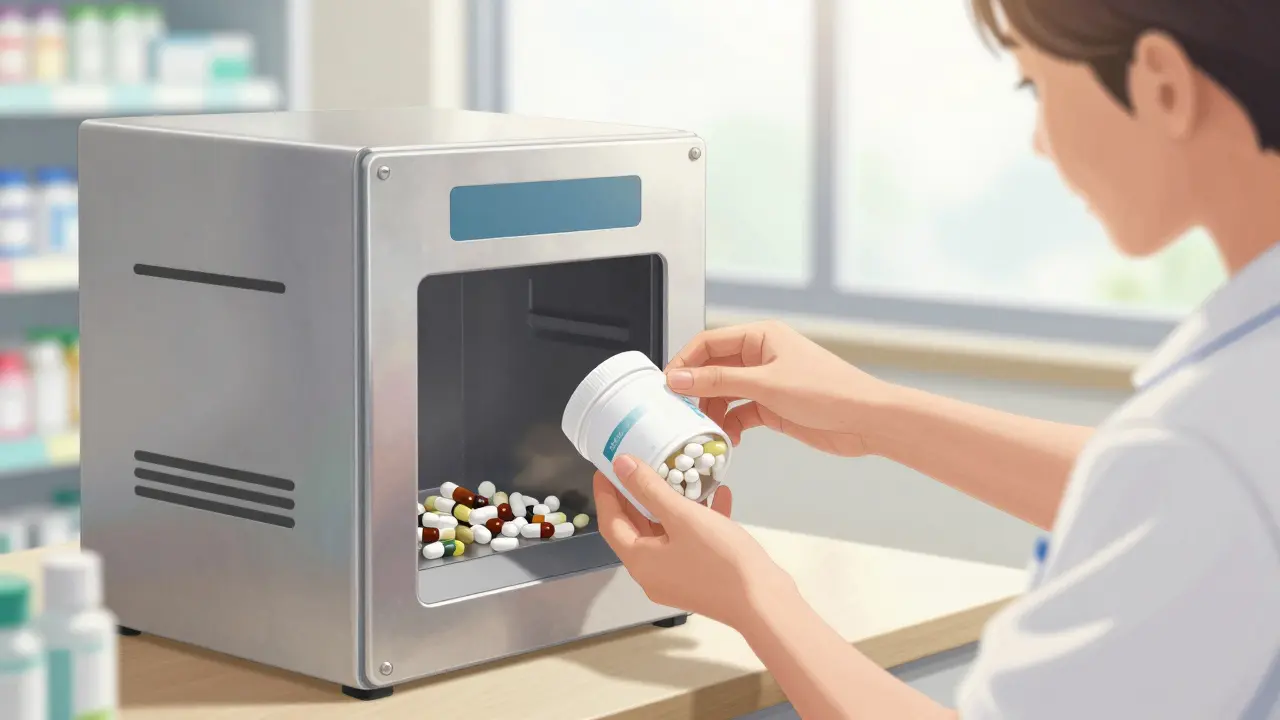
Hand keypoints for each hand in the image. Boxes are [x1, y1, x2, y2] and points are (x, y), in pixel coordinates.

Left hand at [593, 455, 794, 629]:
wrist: (764, 603)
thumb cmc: (719, 558)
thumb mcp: (682, 516)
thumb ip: (649, 488)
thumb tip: (621, 465)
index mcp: (640, 561)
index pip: (611, 523)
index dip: (607, 493)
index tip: (607, 466)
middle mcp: (652, 573)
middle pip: (636, 529)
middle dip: (638, 495)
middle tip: (641, 464)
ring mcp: (677, 577)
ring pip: (667, 534)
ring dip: (672, 505)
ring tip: (678, 474)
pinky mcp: (700, 577)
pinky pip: (691, 543)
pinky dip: (699, 520)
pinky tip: (719, 495)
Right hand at [666, 320, 895, 456]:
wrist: (867, 420)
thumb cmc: (829, 391)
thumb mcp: (766, 384)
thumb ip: (719, 381)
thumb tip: (679, 377)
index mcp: (761, 337)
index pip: (709, 343)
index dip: (685, 362)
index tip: (667, 386)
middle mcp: (762, 356)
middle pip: (714, 370)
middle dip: (697, 391)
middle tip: (681, 413)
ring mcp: (767, 382)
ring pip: (725, 394)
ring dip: (713, 412)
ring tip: (705, 430)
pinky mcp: (773, 407)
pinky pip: (741, 413)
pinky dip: (731, 426)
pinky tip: (728, 440)